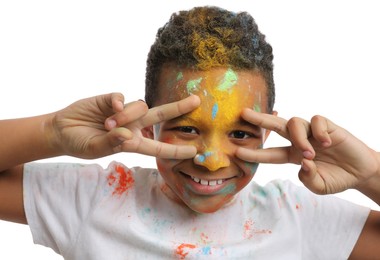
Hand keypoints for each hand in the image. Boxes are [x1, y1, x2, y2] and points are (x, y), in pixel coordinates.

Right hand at [50, 93, 199, 158]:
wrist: (62, 130)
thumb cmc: (81, 144)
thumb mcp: (94, 149)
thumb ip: (111, 143)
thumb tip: (126, 133)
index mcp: (132, 143)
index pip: (158, 147)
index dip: (176, 150)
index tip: (194, 151)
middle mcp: (132, 126)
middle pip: (161, 115)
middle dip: (179, 108)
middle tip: (197, 100)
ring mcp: (123, 111)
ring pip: (139, 107)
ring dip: (126, 116)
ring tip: (106, 124)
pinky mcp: (111, 99)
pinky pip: (122, 97)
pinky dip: (119, 103)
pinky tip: (110, 109)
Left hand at [236, 108, 379, 194]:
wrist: (361, 173)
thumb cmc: (337, 178)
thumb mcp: (319, 186)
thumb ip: (308, 178)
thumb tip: (303, 162)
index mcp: (293, 156)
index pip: (270, 153)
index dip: (255, 152)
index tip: (237, 152)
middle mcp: (299, 141)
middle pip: (275, 126)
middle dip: (259, 119)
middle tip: (243, 114)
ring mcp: (312, 132)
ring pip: (294, 122)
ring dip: (298, 138)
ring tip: (310, 154)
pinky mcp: (328, 126)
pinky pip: (316, 120)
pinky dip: (319, 131)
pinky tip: (326, 142)